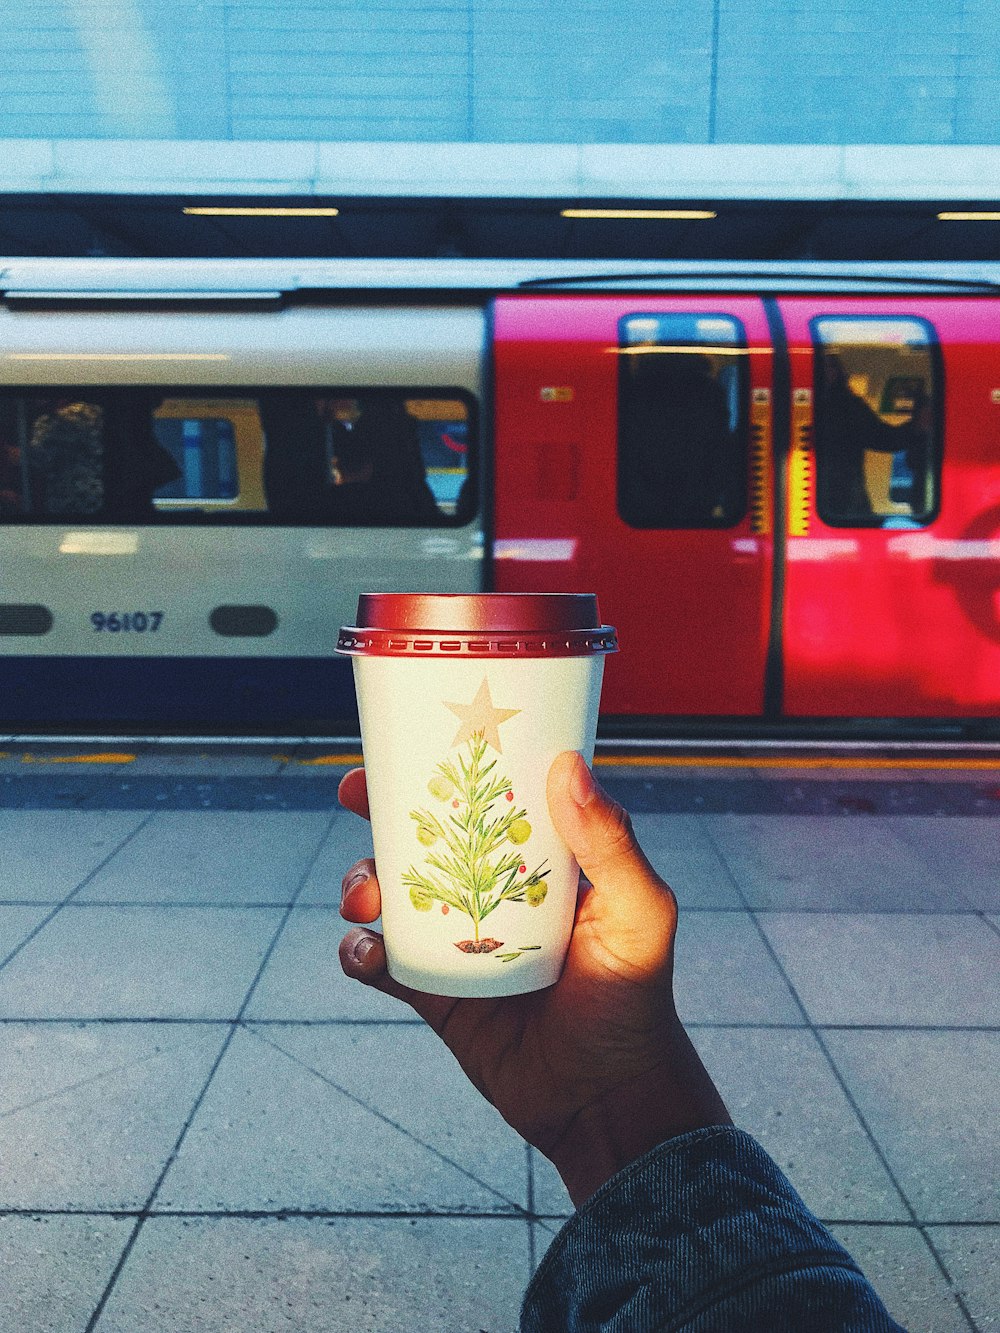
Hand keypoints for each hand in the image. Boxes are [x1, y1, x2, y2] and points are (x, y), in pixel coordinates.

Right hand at [338, 751, 730, 1205]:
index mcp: (538, 864)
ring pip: (391, 895)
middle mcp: (493, 895)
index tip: (407, 746)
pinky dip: (358, 952)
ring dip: (362, 882)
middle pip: (425, 839)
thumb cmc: (638, 998)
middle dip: (381, 813)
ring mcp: (459, 944)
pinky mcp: (435, 997)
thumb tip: (569, 767)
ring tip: (365, 896)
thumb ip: (610, 843)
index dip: (445, 770)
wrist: (611, 1102)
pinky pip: (381, 965)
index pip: (487, 801)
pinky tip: (365, 951)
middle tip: (356, 795)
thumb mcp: (640, 911)